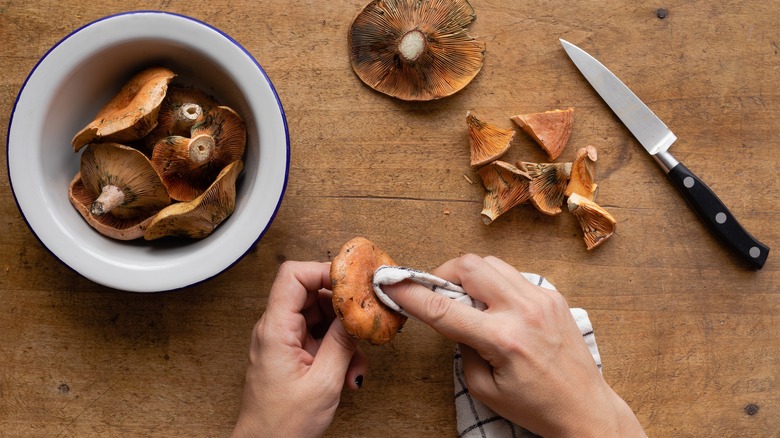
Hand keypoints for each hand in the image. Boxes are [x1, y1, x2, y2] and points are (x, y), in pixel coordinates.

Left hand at [232, 261, 367, 437]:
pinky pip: (320, 335)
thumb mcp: (323, 382)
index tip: (352, 282)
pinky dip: (339, 347)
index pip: (293, 275)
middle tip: (364, 319)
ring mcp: (284, 339)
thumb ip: (342, 342)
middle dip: (342, 307)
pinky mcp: (293, 351)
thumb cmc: (282, 424)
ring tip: (357, 359)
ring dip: (344, 333)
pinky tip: (349, 370)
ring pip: (321, 315)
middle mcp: (275, 329)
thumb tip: (356, 312)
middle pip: (311, 292)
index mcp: (275, 330)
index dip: (323, 272)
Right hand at [384, 254, 643, 436]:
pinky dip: (496, 284)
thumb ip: (462, 348)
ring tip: (467, 299)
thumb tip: (454, 316)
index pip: (444, 308)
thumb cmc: (534, 405)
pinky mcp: (553, 296)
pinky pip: (513, 275)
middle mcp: (523, 312)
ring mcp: (542, 299)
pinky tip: (496, 307)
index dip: (411, 294)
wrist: (585, 407)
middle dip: (444, 273)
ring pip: (491, 262)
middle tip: (437, 292)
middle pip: (470, 265)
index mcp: (503, 340)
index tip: (391, 284)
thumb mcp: (484, 388)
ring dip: (470, 275)